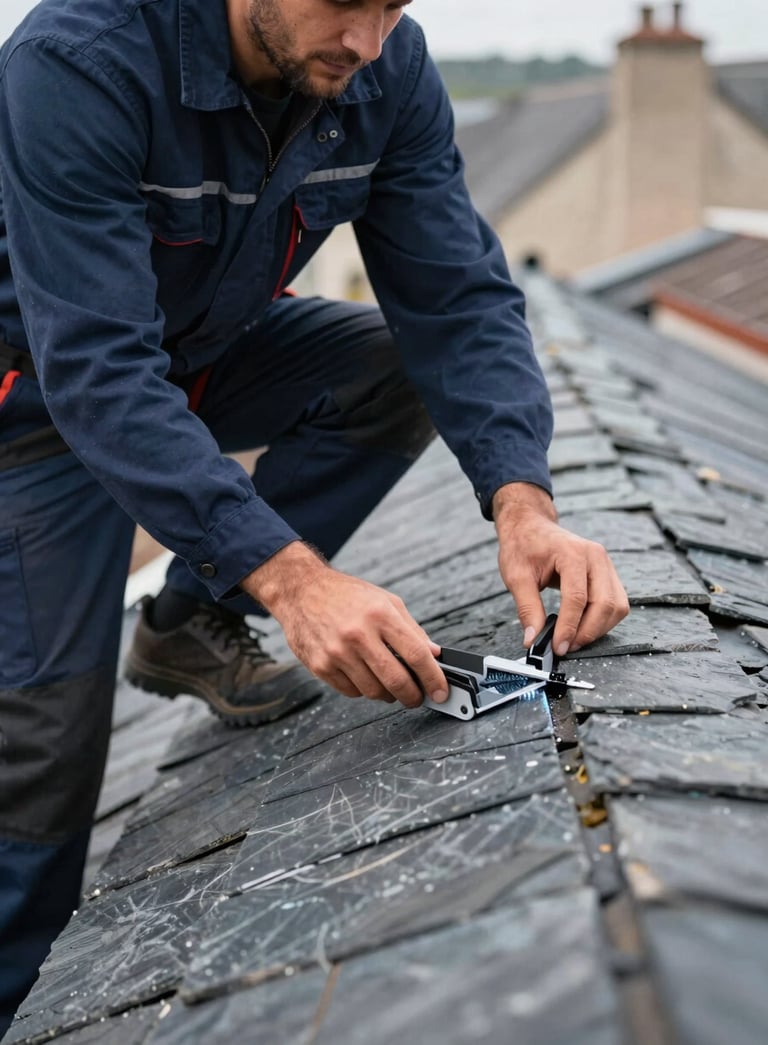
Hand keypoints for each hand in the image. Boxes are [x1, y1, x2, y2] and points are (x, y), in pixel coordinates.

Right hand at [241, 542, 447, 707]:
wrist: (300, 590)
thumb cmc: (346, 595)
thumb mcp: (385, 600)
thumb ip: (412, 629)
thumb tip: (434, 655)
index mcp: (380, 614)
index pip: (416, 654)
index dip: (433, 678)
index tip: (441, 692)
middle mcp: (358, 633)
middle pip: (396, 680)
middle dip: (413, 696)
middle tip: (418, 697)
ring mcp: (336, 652)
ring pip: (374, 691)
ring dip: (388, 694)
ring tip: (389, 684)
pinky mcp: (320, 665)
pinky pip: (351, 692)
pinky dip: (363, 690)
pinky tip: (364, 675)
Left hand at [493, 482, 628, 654]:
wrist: (531, 526)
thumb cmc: (523, 546)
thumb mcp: (516, 577)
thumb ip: (527, 609)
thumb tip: (533, 640)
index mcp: (573, 552)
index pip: (577, 597)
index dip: (569, 627)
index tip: (557, 647)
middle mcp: (596, 556)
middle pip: (604, 604)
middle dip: (586, 632)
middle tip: (565, 647)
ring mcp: (606, 564)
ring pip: (616, 607)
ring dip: (598, 629)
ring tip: (573, 640)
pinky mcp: (608, 574)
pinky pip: (616, 603)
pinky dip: (603, 621)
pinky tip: (583, 628)